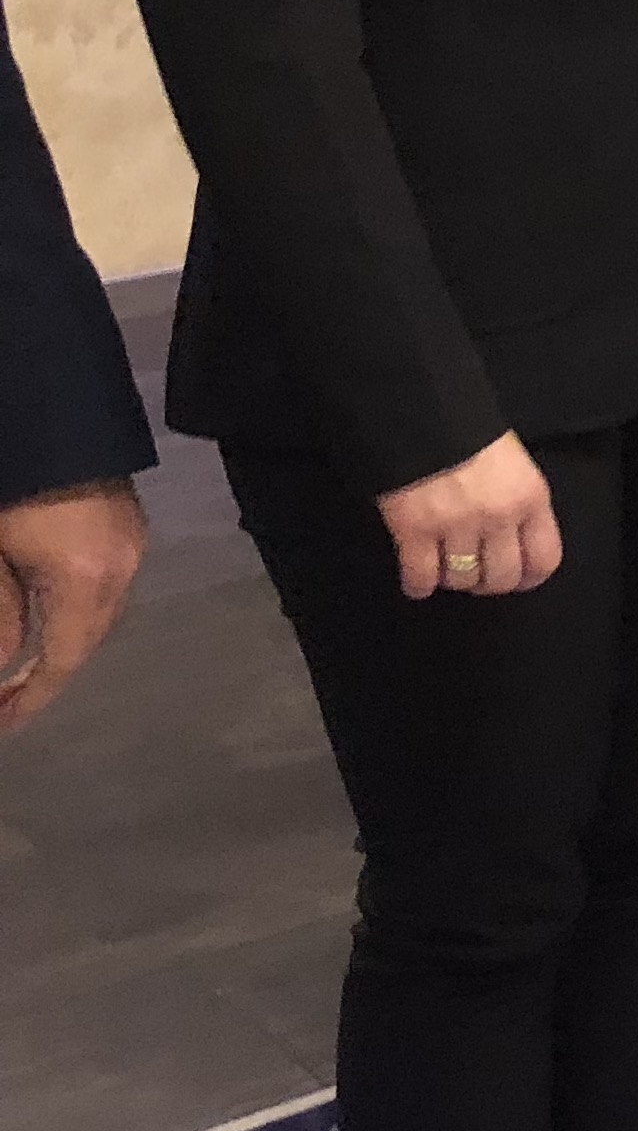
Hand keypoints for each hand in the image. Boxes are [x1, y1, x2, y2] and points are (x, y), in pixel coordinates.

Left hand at [0, 480, 145, 731]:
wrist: (46, 406)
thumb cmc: (11, 484)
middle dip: (48, 673)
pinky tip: (46, 607)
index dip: (31, 698)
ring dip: (63, 639)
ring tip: (22, 659)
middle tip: (6, 697)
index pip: (64, 660)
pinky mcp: (127, 522)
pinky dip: (76, 608)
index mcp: (85, 578)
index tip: (1, 724)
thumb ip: (1, 612)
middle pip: (89, 640)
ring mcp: (131, 541)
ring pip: (100, 612)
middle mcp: (122, 566)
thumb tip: (7, 662)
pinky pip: (106, 583)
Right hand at [377, 433, 562, 598]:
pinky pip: (421, 576)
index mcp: (530, 496)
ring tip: (446, 570)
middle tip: (477, 577)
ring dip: (454, 580)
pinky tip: (417, 581)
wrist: (420, 407)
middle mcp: (499, 516)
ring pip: (462, 579)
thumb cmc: (467, 426)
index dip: (530, 577)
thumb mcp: (512, 460)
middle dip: (488, 582)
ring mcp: (455, 525)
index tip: (519, 579)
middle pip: (502, 577)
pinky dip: (418, 584)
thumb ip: (517, 498)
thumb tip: (513, 536)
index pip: (545, 558)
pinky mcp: (413, 530)